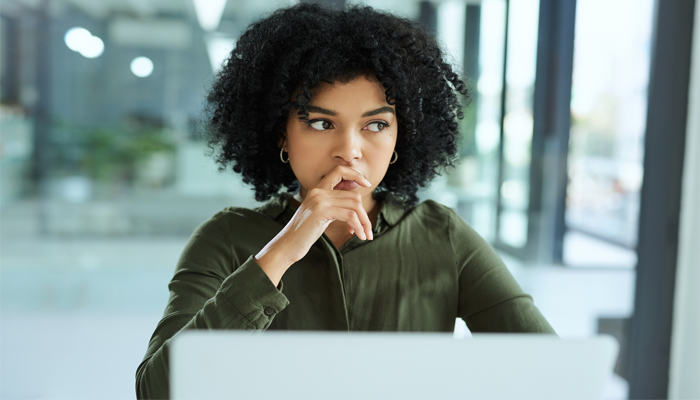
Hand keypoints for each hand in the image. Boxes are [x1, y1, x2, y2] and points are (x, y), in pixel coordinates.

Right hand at [254, 165, 372, 284]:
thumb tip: (355, 200)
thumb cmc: (304, 233)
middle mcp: (318, 191)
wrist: (287, 245)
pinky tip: (358, 235)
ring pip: (355, 205)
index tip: (367, 184)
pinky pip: (350, 215)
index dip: (355, 174)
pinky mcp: (321, 211)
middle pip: (353, 195)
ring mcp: (319, 200)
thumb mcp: (320, 214)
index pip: (339, 170)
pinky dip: (359, 226)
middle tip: (368, 229)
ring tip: (365, 235)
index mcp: (317, 189)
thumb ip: (334, 204)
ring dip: (364, 222)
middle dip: (364, 214)